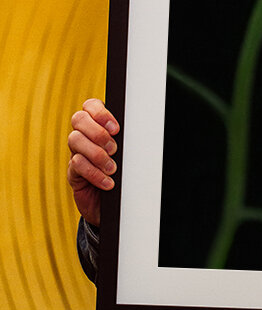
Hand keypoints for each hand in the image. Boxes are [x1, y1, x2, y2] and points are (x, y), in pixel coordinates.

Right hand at [67, 99, 119, 225]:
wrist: (115, 204)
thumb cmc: (125, 173)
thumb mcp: (127, 153)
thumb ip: (127, 140)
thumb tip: (139, 129)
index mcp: (98, 125)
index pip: (90, 105)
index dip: (100, 113)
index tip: (116, 129)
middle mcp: (85, 135)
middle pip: (78, 119)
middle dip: (97, 132)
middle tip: (114, 149)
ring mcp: (76, 152)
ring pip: (75, 139)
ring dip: (96, 154)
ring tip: (112, 168)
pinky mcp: (73, 172)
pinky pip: (76, 164)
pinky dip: (94, 173)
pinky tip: (108, 182)